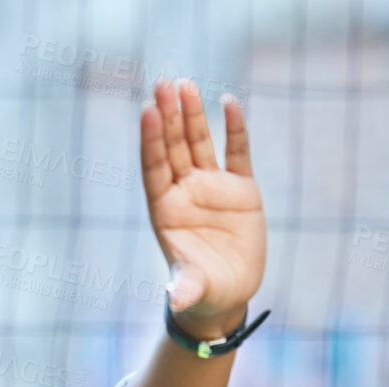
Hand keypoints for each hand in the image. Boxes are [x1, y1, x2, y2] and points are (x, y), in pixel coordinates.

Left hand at [139, 77, 266, 339]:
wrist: (228, 295)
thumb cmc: (202, 293)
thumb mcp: (193, 291)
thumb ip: (185, 288)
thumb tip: (175, 300)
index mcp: (165, 210)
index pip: (154, 167)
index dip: (151, 140)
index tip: (147, 110)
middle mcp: (185, 192)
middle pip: (173, 147)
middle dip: (168, 116)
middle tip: (163, 83)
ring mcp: (212, 187)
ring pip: (199, 143)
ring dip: (193, 115)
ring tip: (186, 85)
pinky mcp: (241, 189)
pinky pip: (237, 152)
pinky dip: (234, 129)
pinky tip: (229, 102)